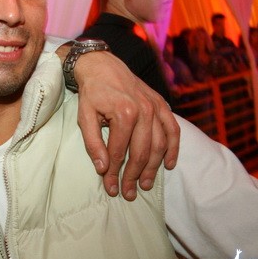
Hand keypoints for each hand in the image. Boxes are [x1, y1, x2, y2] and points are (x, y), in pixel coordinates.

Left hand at [63, 48, 179, 199]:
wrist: (103, 65)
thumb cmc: (92, 93)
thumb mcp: (84, 117)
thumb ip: (92, 143)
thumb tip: (102, 168)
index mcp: (123, 113)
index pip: (118, 152)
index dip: (114, 173)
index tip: (110, 189)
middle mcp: (144, 111)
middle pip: (141, 152)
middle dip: (134, 176)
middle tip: (129, 193)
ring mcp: (155, 107)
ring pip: (159, 145)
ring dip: (153, 168)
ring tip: (145, 185)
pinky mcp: (162, 104)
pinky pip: (173, 130)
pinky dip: (173, 148)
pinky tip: (169, 165)